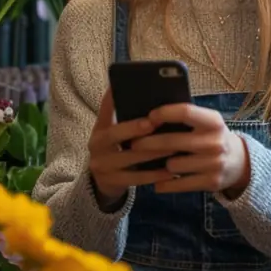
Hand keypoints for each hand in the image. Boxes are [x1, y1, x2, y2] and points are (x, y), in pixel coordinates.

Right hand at [87, 90, 174, 206]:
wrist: (101, 180)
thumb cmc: (115, 148)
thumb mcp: (112, 130)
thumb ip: (119, 112)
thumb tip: (131, 88)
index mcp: (99, 128)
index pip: (106, 110)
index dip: (116, 103)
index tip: (139, 107)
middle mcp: (96, 145)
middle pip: (114, 134)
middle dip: (136, 128)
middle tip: (156, 123)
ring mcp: (102, 165)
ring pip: (129, 158)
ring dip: (152, 153)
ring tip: (174, 148)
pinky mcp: (111, 182)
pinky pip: (135, 178)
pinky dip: (154, 175)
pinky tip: (170, 172)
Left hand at [131, 103, 250, 195]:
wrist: (240, 162)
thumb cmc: (212, 137)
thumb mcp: (207, 123)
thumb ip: (186, 118)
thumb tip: (150, 116)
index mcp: (214, 121)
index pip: (185, 112)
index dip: (164, 113)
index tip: (148, 117)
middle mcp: (216, 142)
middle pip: (172, 142)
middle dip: (148, 143)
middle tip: (133, 144)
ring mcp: (215, 163)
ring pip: (173, 165)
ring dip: (161, 165)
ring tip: (154, 163)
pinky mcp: (211, 182)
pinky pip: (178, 185)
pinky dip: (164, 184)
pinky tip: (157, 182)